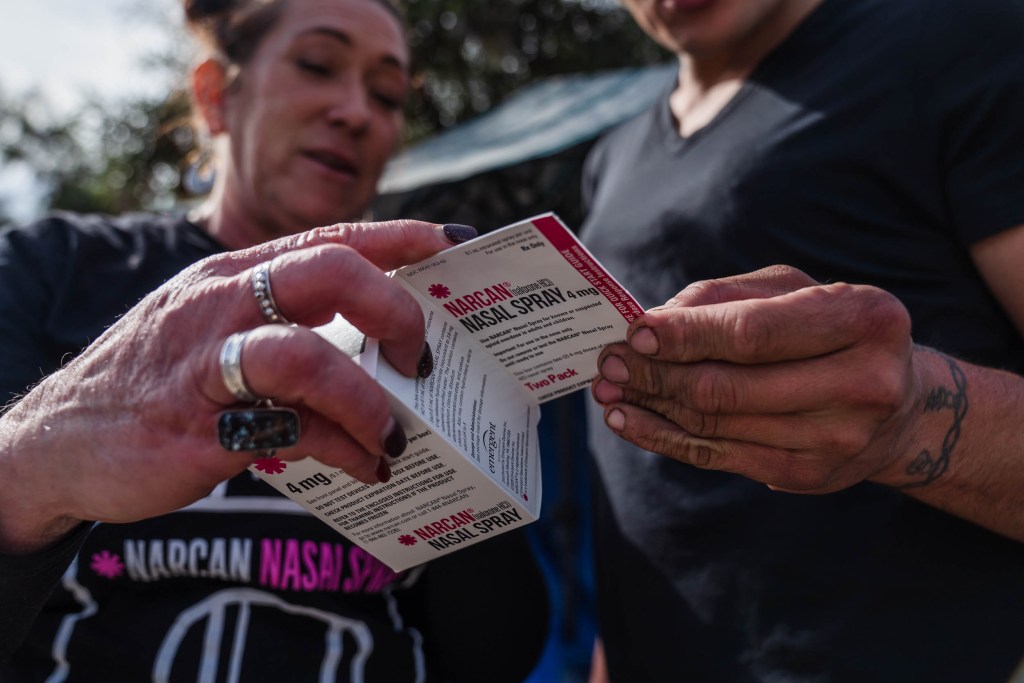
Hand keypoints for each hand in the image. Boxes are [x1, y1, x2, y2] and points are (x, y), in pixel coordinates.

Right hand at [0, 220, 469, 552]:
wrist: (56, 442)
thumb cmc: (156, 381)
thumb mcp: (212, 329)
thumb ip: (285, 328)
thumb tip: (375, 349)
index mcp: (231, 275)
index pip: (327, 237)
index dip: (397, 235)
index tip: (453, 240)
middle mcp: (220, 304)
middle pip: (326, 272)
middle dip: (393, 308)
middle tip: (421, 355)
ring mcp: (205, 364)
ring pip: (306, 356)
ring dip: (367, 399)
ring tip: (395, 435)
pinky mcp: (198, 428)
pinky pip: (290, 432)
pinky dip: (342, 448)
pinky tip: (367, 467)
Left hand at [592, 265, 924, 492]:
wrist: (898, 404)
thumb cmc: (831, 330)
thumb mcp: (792, 290)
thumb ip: (724, 298)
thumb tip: (652, 324)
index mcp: (865, 319)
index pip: (753, 334)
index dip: (686, 335)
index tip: (636, 331)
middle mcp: (863, 384)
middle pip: (728, 386)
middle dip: (656, 372)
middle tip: (609, 360)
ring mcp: (838, 439)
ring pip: (716, 424)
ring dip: (651, 405)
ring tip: (609, 387)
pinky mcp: (809, 475)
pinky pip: (717, 456)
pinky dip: (664, 438)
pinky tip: (629, 419)